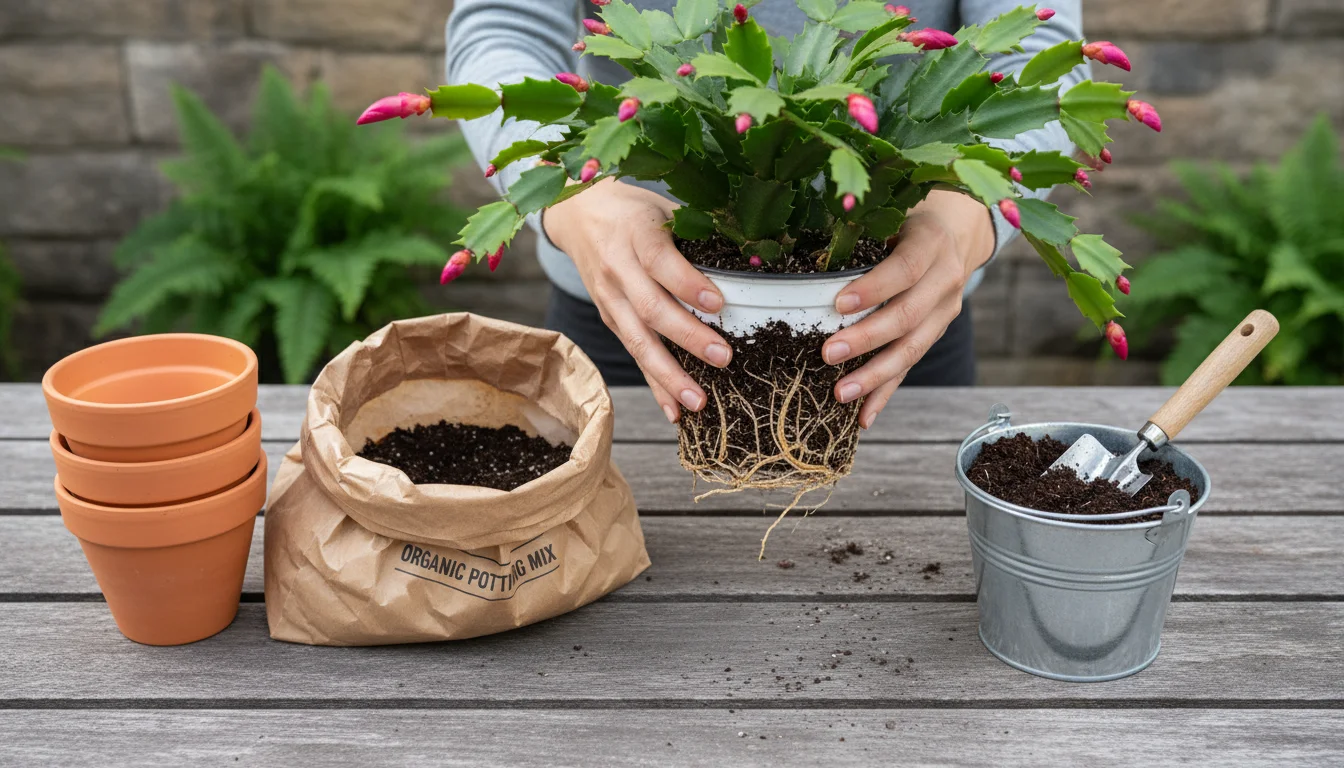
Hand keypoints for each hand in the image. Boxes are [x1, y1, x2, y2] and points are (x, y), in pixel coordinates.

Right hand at [543, 178, 730, 423]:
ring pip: (639, 342)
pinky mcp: (610, 320)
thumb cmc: (635, 211)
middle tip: (724, 358)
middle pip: (651, 309)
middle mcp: (618, 270)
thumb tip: (754, 262)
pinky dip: (655, 386)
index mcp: (637, 235)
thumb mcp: (665, 208)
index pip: (661, 262)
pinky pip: (635, 355)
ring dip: (669, 376)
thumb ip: (700, 232)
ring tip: (699, 401)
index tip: (718, 303)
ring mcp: (610, 300)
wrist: (578, 214)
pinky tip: (675, 411)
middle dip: (688, 337)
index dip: (688, 284)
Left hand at [821, 190, 995, 428]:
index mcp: (931, 243)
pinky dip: (885, 393)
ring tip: (841, 394)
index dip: (874, 288)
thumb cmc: (905, 221)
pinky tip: (863, 416)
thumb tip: (801, 251)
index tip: (839, 305)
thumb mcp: (890, 214)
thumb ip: (861, 231)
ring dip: (875, 376)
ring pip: (912, 349)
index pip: (905, 268)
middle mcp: (946, 279)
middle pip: (907, 315)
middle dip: (867, 339)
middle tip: (827, 354)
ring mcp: (945, 312)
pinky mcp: (935, 333)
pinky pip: (910, 367)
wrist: (956, 232)